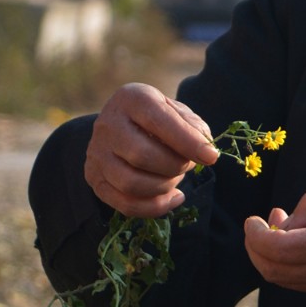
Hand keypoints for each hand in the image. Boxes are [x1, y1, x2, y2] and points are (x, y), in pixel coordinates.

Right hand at [85, 83, 218, 218]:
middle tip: (188, 164)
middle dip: (175, 166)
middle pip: (142, 156)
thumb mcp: (176, 111)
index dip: (187, 142)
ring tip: (176, 177)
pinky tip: (173, 198)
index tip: (211, 157)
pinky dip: (155, 208)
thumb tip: (204, 150)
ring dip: (165, 187)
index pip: (159, 122)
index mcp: (131, 99)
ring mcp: (96, 153)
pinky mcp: (94, 178)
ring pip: (131, 184)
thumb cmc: (157, 118)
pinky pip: (125, 204)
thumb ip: (193, 127)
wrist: (122, 125)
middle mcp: (107, 124)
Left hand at [243, 186, 305, 306]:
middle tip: (259, 225)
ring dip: (273, 257)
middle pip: (275, 272)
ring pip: (287, 281)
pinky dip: (293, 265)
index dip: (255, 236)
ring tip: (283, 226)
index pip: (279, 250)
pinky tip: (304, 242)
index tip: (253, 220)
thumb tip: (283, 225)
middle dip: (257, 249)